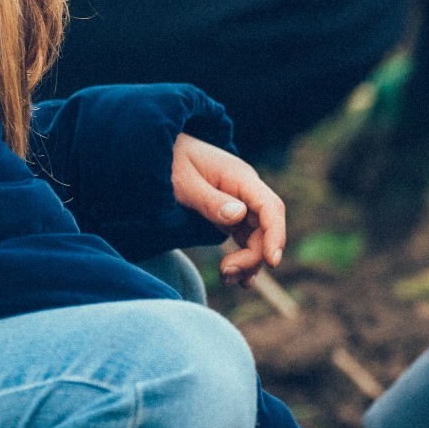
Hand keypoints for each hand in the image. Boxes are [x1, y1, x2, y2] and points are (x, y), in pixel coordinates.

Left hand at [169, 134, 285, 284]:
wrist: (152, 149)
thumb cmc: (168, 162)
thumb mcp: (182, 181)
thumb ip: (209, 200)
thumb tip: (239, 215)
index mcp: (240, 178)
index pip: (270, 208)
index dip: (276, 235)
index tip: (272, 262)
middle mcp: (245, 191)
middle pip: (265, 228)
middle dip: (253, 256)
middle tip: (226, 273)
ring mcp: (239, 203)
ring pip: (257, 237)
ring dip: (247, 261)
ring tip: (226, 278)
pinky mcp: (228, 214)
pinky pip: (244, 239)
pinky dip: (242, 258)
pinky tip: (238, 278)